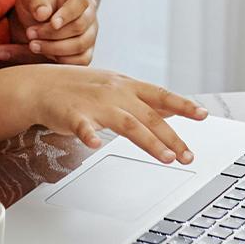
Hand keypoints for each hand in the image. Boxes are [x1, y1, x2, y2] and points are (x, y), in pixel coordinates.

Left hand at [0, 0, 97, 65]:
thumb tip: (42, 14)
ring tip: (33, 45)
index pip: (80, 3)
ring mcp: (90, 34)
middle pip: (79, 27)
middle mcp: (89, 14)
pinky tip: (45, 54)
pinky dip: (61, 60)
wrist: (39, 18)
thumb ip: (35, 1)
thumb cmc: (38, 4)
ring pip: (79, 46)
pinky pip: (81, 61)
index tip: (52, 23)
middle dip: (52, 33)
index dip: (67, 14)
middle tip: (30, 33)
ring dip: (53, 48)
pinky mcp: (86, 51)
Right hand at [31, 66, 208, 162]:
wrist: (41, 85)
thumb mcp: (116, 86)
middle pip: (149, 115)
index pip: (161, 95)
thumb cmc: (80, 88)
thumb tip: (173, 108)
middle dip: (171, 137)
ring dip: (149, 141)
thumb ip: (143, 99)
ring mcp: (94, 103)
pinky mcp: (72, 115)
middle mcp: (115, 93)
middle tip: (188, 155)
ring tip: (166, 158)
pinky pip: (81, 126)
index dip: (183, 105)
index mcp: (127, 86)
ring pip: (126, 123)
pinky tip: (94, 145)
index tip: (203, 115)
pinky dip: (87, 135)